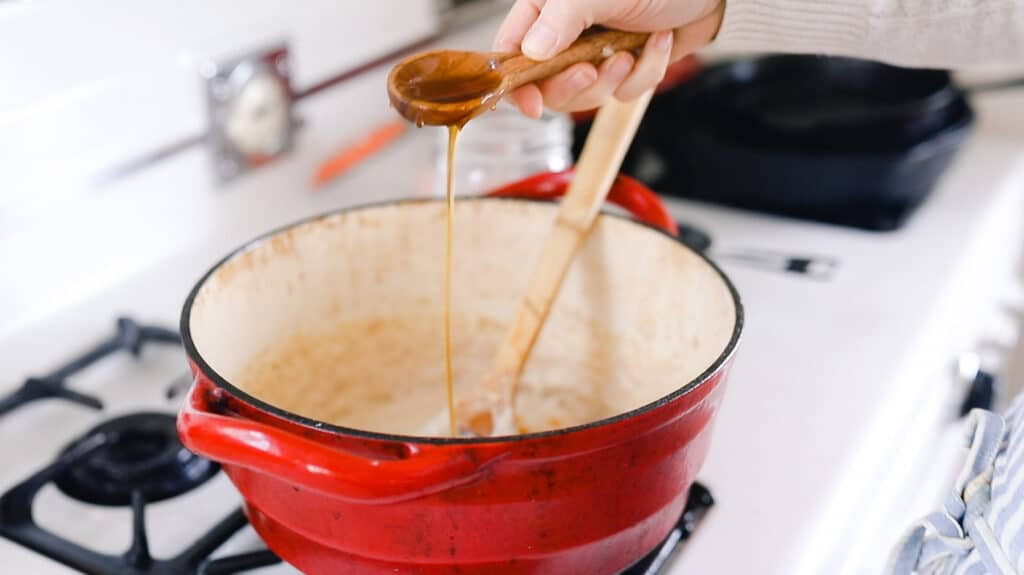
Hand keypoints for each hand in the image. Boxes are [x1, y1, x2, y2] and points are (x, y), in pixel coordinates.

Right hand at [494, 0, 724, 116]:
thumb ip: (562, 19)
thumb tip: (532, 53)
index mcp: (545, 11)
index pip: (512, 54)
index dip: (518, 84)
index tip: (532, 105)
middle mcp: (565, 35)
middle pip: (547, 85)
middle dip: (573, 85)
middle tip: (591, 69)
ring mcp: (595, 54)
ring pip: (586, 95)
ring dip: (612, 79)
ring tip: (630, 51)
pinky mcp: (624, 69)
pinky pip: (624, 92)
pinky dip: (644, 73)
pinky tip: (658, 43)